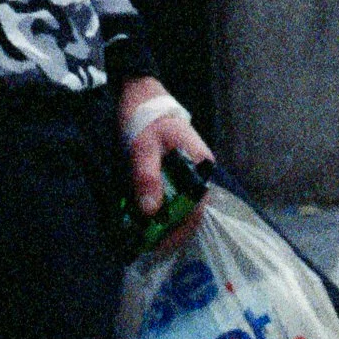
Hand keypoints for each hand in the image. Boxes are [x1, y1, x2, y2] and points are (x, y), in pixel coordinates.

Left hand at [118, 75, 214, 243]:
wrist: (139, 93)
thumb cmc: (145, 118)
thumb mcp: (142, 147)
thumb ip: (147, 178)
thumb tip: (152, 211)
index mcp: (199, 164)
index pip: (197, 206)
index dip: (181, 228)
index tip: (160, 243)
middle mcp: (197, 170)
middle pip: (190, 208)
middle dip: (171, 230)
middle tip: (148, 246)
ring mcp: (187, 171)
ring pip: (180, 204)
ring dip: (164, 221)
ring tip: (144, 238)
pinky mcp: (174, 170)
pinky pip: (171, 195)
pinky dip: (158, 208)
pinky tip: (144, 219)